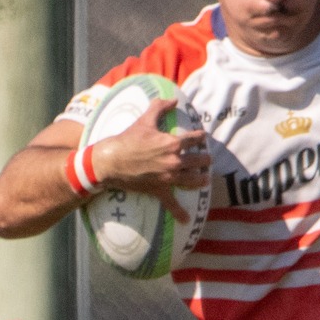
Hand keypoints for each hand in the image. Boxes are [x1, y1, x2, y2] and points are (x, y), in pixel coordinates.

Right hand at [91, 99, 211, 220]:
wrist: (112, 161)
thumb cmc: (128, 139)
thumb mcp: (144, 120)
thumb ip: (160, 107)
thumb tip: (173, 99)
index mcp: (173, 143)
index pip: (194, 139)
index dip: (200, 137)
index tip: (203, 137)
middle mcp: (174, 161)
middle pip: (198, 160)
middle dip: (204, 159)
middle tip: (207, 159)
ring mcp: (168, 177)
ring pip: (192, 180)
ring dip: (201, 179)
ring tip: (205, 179)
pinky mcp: (159, 189)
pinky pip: (171, 203)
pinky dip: (179, 213)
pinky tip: (187, 220)